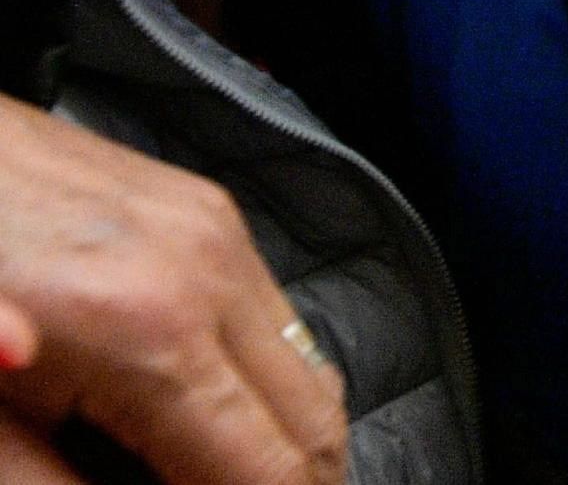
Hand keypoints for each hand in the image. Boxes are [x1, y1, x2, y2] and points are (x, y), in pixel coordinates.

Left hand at [0, 99, 345, 484]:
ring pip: (310, 369)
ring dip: (283, 438)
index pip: (268, 468)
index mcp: (151, 338)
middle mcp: (210, 275)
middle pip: (315, 422)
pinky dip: (265, 381)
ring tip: (224, 474)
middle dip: (295, 482)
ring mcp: (219, 233)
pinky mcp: (212, 211)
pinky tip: (206, 408)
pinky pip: (277, 316)